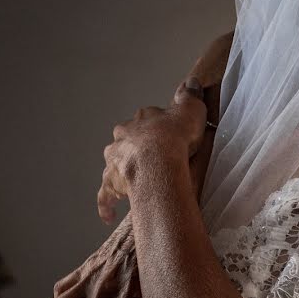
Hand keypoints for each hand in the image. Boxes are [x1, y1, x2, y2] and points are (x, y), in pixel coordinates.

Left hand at [97, 78, 206, 222]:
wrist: (159, 162)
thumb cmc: (176, 137)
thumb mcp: (191, 110)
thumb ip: (190, 97)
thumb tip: (192, 82)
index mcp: (141, 120)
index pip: (149, 120)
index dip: (161, 128)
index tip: (171, 136)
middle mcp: (123, 137)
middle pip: (129, 140)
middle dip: (139, 147)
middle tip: (155, 159)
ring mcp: (116, 160)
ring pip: (117, 163)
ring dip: (124, 169)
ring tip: (136, 180)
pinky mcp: (112, 182)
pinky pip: (106, 194)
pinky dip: (107, 204)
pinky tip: (108, 215)